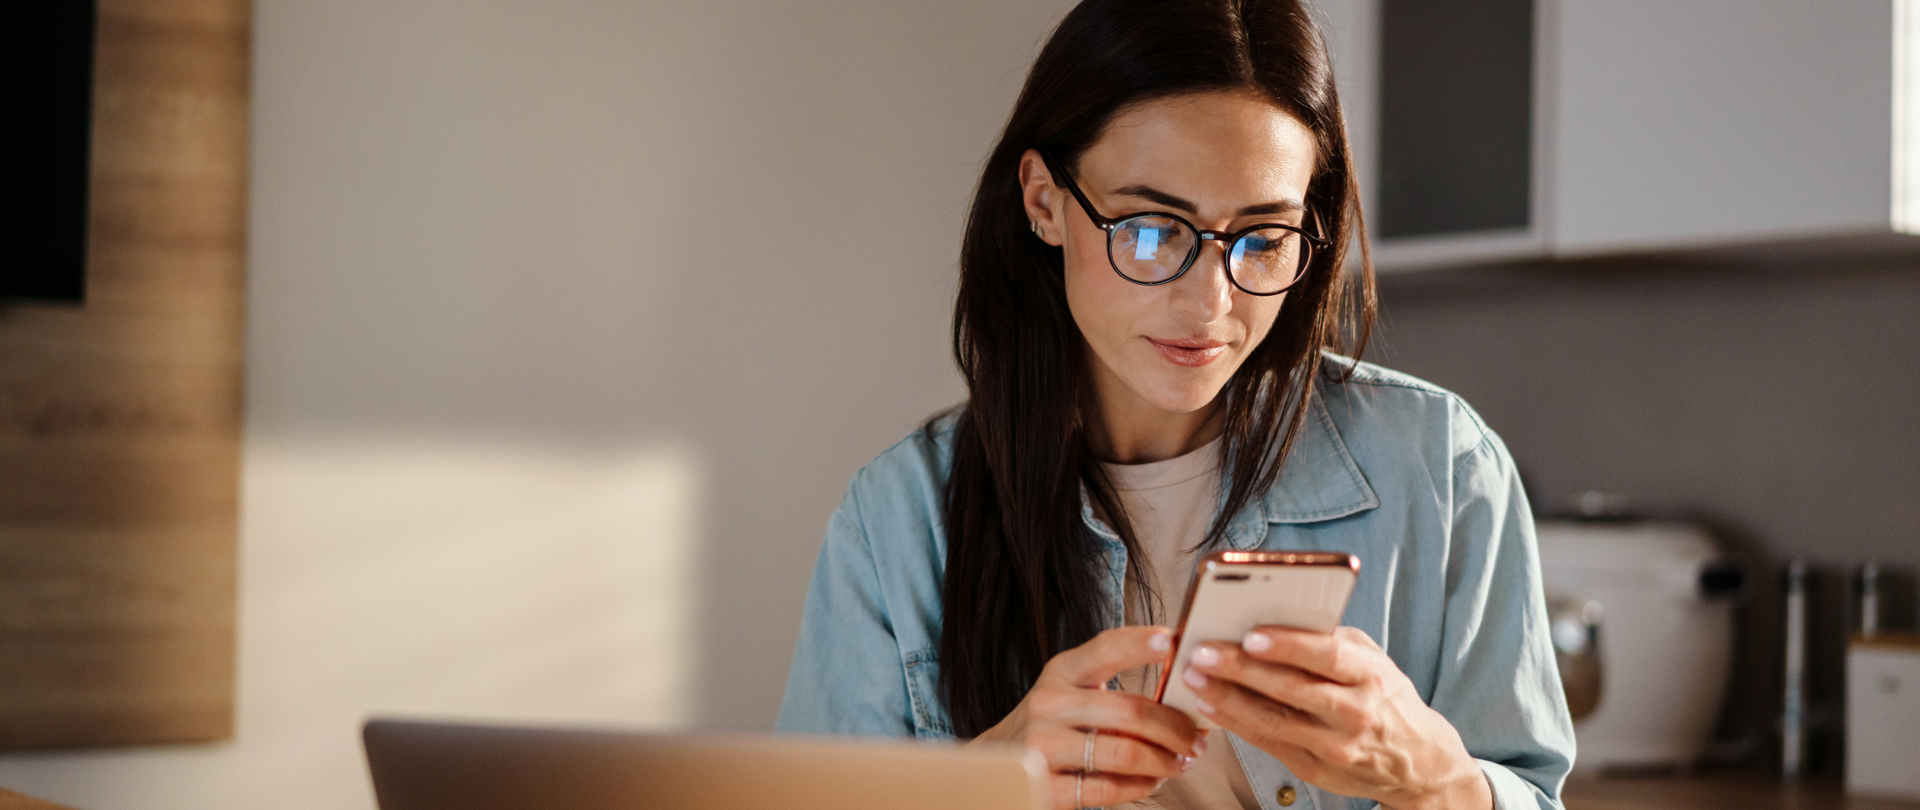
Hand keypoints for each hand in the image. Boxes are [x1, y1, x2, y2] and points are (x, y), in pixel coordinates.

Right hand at [968, 626, 1207, 808]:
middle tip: (1196, 738)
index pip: (1105, 648)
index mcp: (1061, 671)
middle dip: (1175, 728)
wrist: (995, 763)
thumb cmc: (1050, 723)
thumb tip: (1182, 687)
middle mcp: (1048, 704)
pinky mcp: (1044, 787)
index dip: (1141, 644)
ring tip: (1180, 762)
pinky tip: (1151, 781)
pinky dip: (1141, 787)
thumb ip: (1113, 684)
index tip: (1174, 642)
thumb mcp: (1070, 689)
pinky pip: (1108, 789)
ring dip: (1165, 761)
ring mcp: (1042, 747)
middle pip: (1129, 711)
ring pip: (1125, 753)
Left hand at [1179, 626, 1490, 809]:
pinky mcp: (1317, 770)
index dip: (1288, 646)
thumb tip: (1274, 615)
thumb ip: (1330, 639)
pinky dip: (1235, 724)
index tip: (1251, 635)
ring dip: (1227, 698)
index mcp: (1371, 675)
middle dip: (1241, 670)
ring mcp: (1336, 746)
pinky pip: (1268, 744)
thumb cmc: (1385, 696)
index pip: (1327, 656)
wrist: (1417, 761)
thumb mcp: (1372, 658)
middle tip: (1202, 652)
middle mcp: (1356, 712)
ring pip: (1274, 721)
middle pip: (1291, 689)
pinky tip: (1209, 706)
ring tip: (1194, 677)